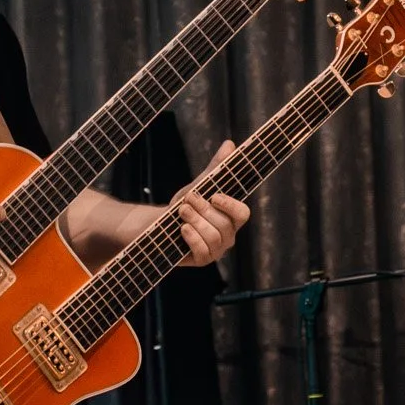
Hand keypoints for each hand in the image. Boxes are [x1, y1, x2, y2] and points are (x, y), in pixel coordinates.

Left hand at [172, 140, 249, 267]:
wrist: (162, 224)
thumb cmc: (185, 204)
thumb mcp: (199, 185)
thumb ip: (215, 168)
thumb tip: (230, 144)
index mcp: (231, 218)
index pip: (243, 214)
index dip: (231, 205)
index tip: (214, 195)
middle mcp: (227, 236)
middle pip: (224, 225)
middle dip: (204, 210)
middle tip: (188, 199)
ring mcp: (216, 250)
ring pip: (214, 238)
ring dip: (196, 222)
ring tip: (182, 211)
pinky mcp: (202, 260)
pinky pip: (203, 252)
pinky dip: (192, 238)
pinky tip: (182, 228)